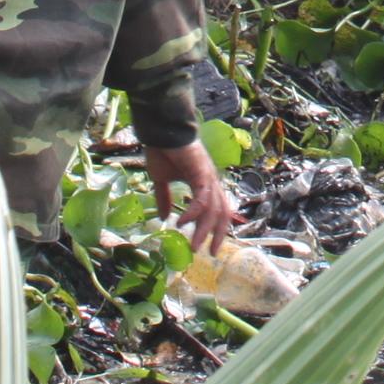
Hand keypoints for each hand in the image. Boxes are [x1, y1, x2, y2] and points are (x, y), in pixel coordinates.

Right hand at [145, 140, 237, 258]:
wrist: (162, 131)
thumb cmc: (163, 151)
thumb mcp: (162, 181)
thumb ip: (165, 198)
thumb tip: (164, 217)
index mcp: (204, 184)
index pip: (217, 210)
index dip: (216, 229)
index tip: (210, 248)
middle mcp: (211, 182)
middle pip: (221, 213)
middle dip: (217, 235)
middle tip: (209, 253)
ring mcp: (208, 178)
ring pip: (213, 210)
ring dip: (203, 230)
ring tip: (193, 246)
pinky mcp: (202, 174)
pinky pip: (202, 199)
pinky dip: (194, 213)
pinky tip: (182, 222)